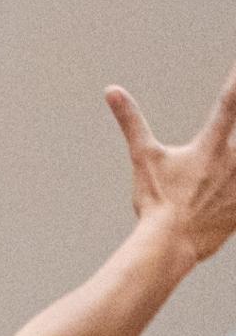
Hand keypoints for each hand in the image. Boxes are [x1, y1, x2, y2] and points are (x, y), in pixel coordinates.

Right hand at [108, 54, 235, 261]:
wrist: (170, 244)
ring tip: (228, 163)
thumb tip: (112, 91)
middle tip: (232, 139)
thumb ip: (131, 121)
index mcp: (211, 146)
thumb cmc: (155, 201)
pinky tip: (233, 187)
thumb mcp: (143, 158)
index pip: (229, 104)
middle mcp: (234, 160)